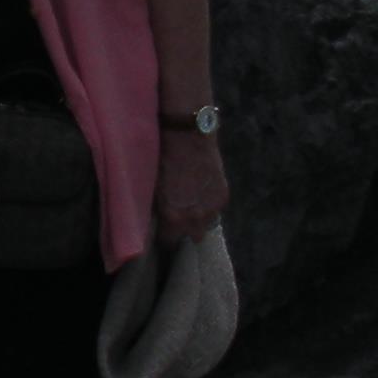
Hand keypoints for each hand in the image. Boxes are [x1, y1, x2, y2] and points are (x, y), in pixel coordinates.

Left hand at [155, 126, 228, 242]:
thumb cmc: (162, 159)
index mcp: (172, 218)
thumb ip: (160, 211)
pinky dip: (208, 205)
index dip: (166, 236)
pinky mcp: (222, 196)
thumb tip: (160, 222)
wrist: (186, 136)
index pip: (169, 242)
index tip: (163, 231)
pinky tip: (200, 193)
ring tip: (190, 205)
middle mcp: (194, 218)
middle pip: (192, 237)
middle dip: (184, 229)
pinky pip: (215, 210)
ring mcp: (211, 208)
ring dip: (198, 219)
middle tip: (178, 218)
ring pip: (205, 225)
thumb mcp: (154, 189)